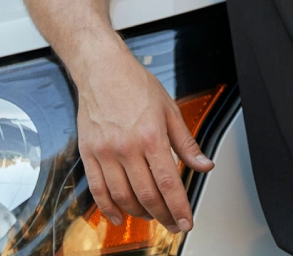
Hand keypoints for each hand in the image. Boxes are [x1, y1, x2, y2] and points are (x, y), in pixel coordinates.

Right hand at [73, 43, 213, 233]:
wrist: (101, 69)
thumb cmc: (135, 84)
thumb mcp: (169, 109)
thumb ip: (186, 142)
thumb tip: (203, 165)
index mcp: (151, 136)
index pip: (169, 183)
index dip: (179, 208)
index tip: (185, 222)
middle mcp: (127, 147)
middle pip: (147, 195)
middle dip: (162, 216)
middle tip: (171, 224)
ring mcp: (105, 152)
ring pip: (123, 196)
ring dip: (138, 214)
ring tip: (150, 216)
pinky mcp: (88, 153)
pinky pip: (97, 189)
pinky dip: (108, 208)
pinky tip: (117, 216)